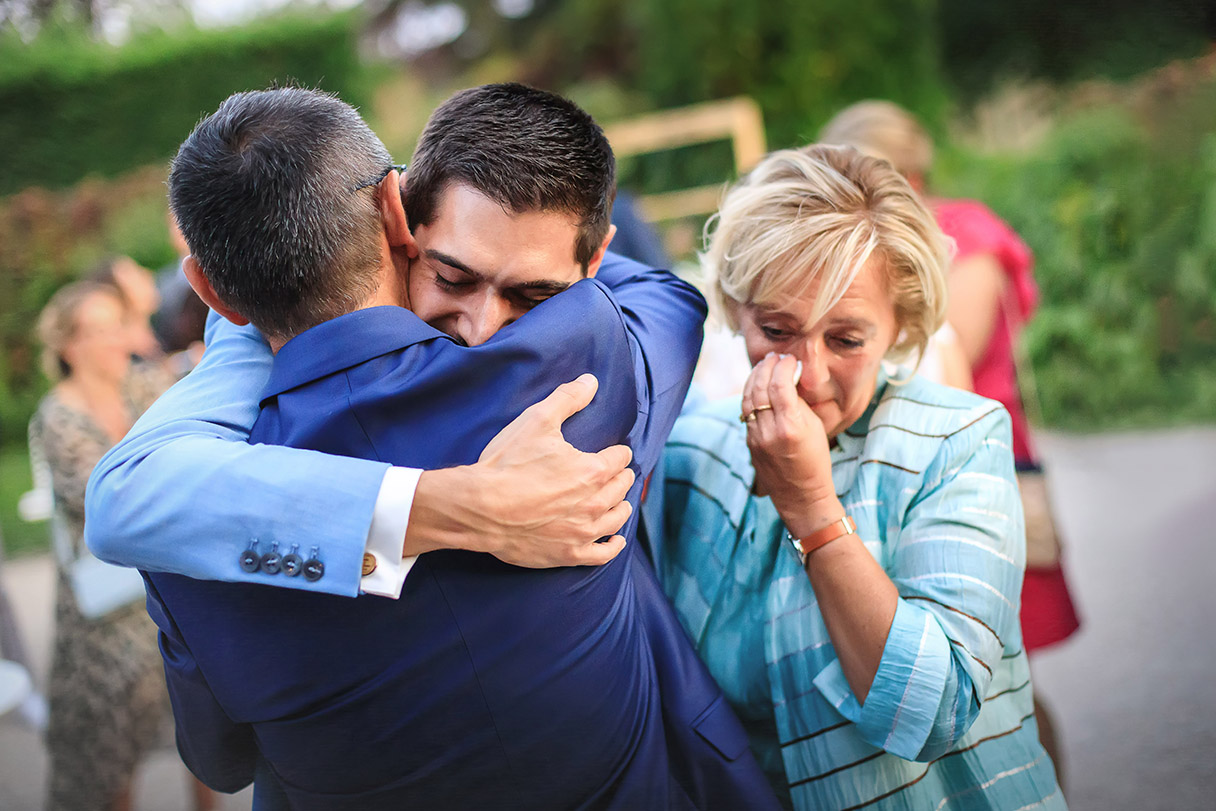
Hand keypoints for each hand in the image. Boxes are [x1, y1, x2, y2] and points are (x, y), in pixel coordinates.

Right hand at [409, 374, 634, 566]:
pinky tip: (616, 539)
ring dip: (620, 506)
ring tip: (618, 501)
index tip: (614, 451)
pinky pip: (602, 553)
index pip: (619, 458)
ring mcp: (583, 532)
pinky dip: (613, 545)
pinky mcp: (569, 554)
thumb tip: (591, 381)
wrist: (479, 508)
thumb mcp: (536, 421)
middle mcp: (594, 503)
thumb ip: (567, 398)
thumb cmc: (507, 464)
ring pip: (616, 518)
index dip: (617, 452)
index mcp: (592, 471)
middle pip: (621, 488)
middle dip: (620, 477)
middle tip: (615, 473)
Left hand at [741, 353, 841, 537]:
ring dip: (754, 378)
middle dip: (766, 368)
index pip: (779, 385)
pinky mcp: (749, 442)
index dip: (783, 366)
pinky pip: (746, 412)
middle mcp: (769, 431)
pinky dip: (751, 394)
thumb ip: (798, 402)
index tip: (789, 359)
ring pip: (748, 398)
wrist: (800, 494)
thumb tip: (787, 378)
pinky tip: (758, 386)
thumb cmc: (815, 460)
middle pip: (760, 388)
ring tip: (764, 366)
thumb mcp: (814, 427)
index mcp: (791, 427)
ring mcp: (756, 437)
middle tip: (774, 358)